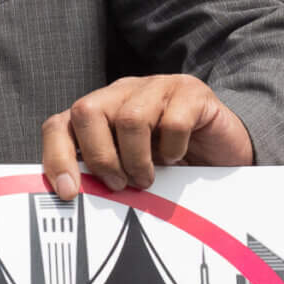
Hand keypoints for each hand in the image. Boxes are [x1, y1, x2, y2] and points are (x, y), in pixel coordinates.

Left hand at [40, 74, 251, 200]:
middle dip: (101, 157)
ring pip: (129, 118)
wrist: (225, 152)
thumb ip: (102, 174)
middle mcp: (123, 93)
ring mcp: (157, 87)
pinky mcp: (191, 92)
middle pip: (86, 111)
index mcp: (100, 111)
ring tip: (149, 178)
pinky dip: (174, 147)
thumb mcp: (130, 171)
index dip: (57, 157)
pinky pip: (173, 120)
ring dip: (137, 159)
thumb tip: (73, 196)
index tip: (69, 192)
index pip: (59, 124)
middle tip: (121, 183)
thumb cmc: (172, 164)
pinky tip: (179, 155)